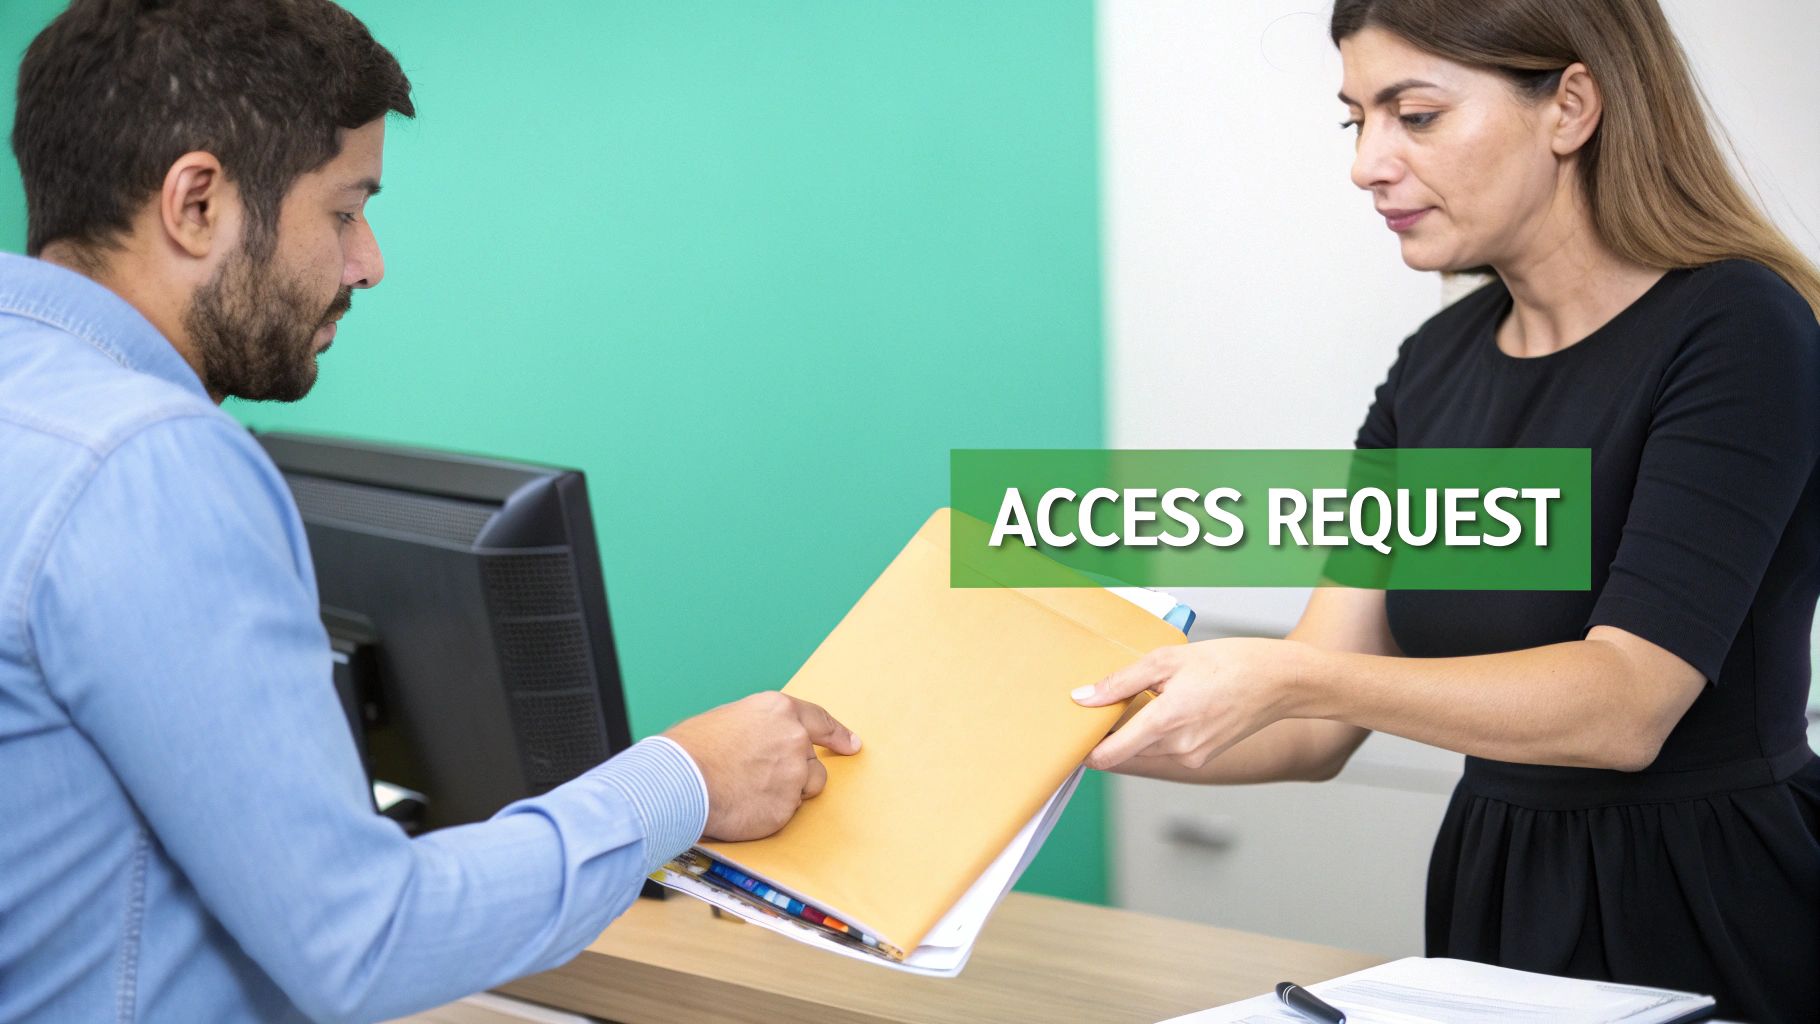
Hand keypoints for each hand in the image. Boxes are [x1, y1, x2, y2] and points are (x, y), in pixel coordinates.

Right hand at [662, 691, 860, 840]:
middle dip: (795, 773)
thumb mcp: (730, 720)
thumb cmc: (691, 749)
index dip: (838, 735)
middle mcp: (794, 739)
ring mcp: (794, 774)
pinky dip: (767, 814)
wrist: (679, 780)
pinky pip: (784, 814)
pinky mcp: (786, 808)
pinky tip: (743, 807)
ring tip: (749, 791)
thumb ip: (760, 731)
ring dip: (787, 793)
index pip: (820, 721)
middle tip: (761, 779)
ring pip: (805, 789)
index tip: (851, 745)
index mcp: (779, 710)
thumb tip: (765, 746)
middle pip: (812, 762)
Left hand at [1072, 638, 1311, 771]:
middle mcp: (1178, 747)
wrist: (1279, 681)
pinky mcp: (1202, 757)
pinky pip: (1165, 751)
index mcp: (1167, 721)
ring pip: (1144, 752)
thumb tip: (1085, 698)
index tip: (1074, 735)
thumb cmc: (1230, 663)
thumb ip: (1121, 682)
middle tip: (1105, 704)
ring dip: (1134, 734)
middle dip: (1110, 734)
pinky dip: (1156, 735)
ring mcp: (1192, 757)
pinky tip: (1167, 707)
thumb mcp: (1167, 660)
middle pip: (1124, 753)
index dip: (1087, 749)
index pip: (1110, 755)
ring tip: (1142, 699)